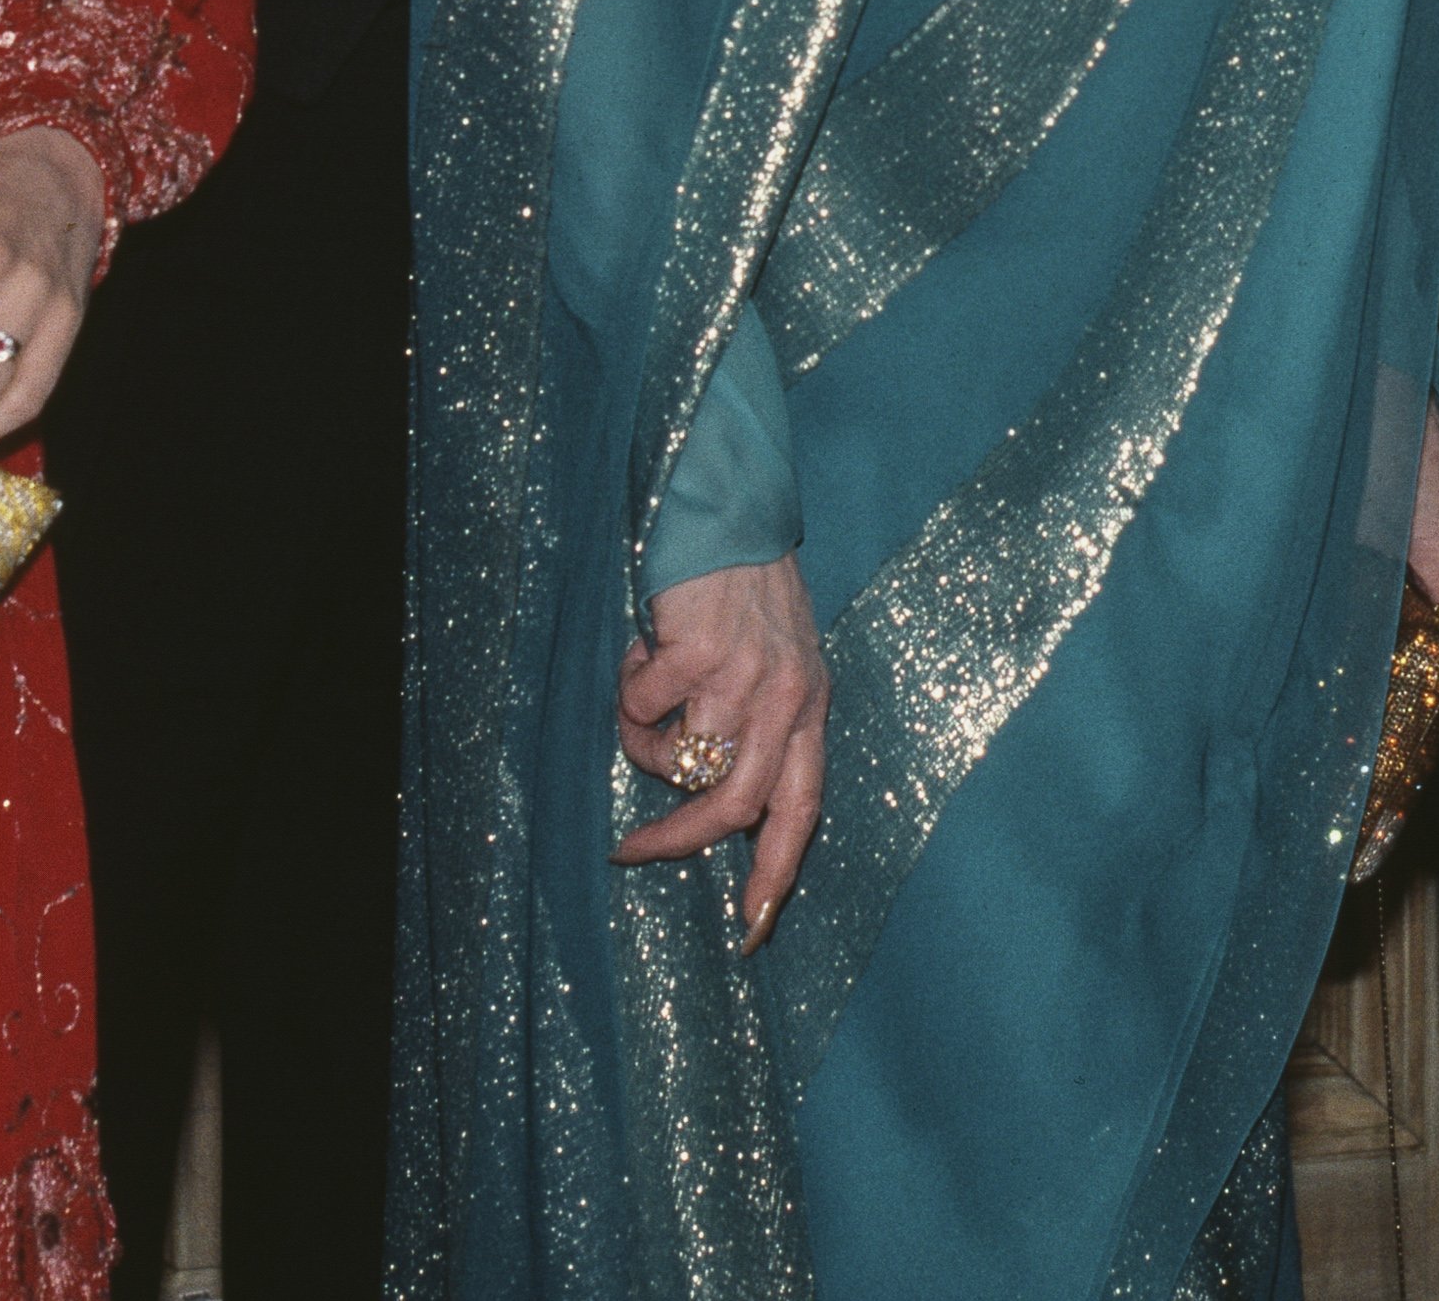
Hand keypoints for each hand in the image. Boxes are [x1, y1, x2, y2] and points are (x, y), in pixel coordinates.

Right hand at [616, 553, 829, 943]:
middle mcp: (786, 700)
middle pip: (732, 809)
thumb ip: (758, 724)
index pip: (802, 813)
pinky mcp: (699, 654)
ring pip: (677, 759)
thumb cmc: (746, 590)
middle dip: (674, 841)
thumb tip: (704, 795)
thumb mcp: (778, 661)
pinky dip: (630, 691)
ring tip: (642, 695)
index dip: (775, 874)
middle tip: (628, 852)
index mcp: (810, 710)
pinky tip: (644, 650)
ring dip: (643, 741)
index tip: (750, 927)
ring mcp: (744, 678)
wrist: (730, 512)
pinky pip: (643, 710)